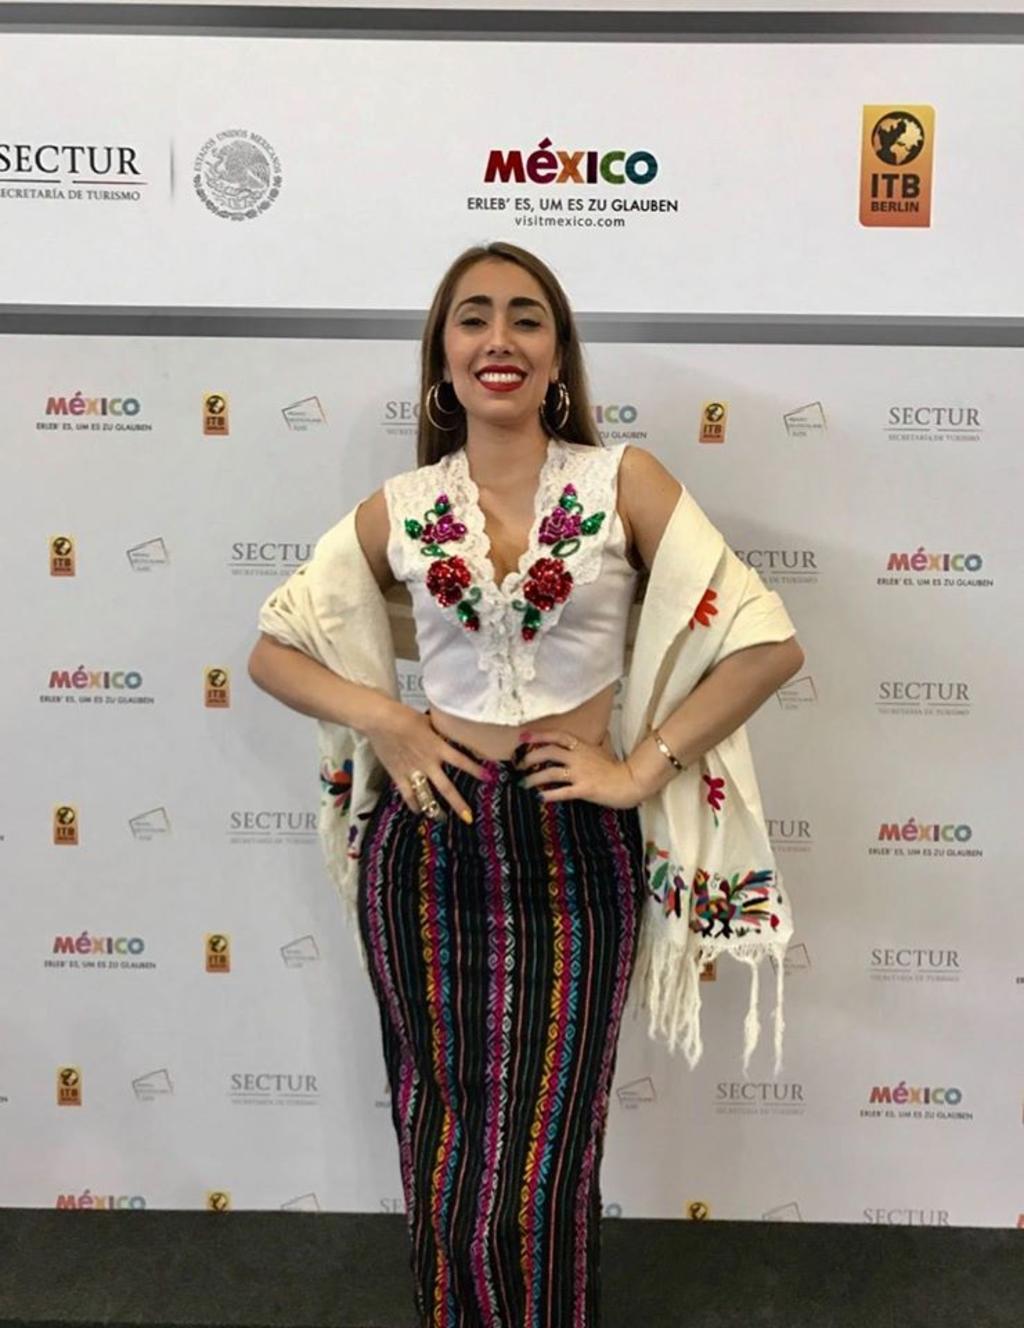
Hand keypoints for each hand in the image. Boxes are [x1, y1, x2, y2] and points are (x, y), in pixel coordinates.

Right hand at [364, 704, 488, 821]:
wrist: (380, 720)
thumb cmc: (405, 716)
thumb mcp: (429, 722)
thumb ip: (441, 732)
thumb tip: (453, 732)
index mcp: (438, 747)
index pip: (462, 761)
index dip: (476, 770)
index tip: (489, 779)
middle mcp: (428, 762)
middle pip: (446, 788)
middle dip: (458, 804)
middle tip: (468, 817)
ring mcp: (413, 771)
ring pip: (427, 796)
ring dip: (435, 809)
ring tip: (442, 818)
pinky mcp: (398, 775)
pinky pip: (408, 795)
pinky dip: (414, 804)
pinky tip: (418, 811)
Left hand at [515, 727, 644, 809]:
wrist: (631, 781)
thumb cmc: (616, 768)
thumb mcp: (602, 751)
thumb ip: (590, 746)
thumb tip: (587, 739)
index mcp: (582, 746)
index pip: (557, 736)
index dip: (539, 736)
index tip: (523, 737)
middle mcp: (578, 757)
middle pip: (548, 752)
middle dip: (530, 757)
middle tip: (519, 765)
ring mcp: (581, 773)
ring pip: (550, 772)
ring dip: (534, 778)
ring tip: (524, 783)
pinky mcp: (584, 789)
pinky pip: (562, 792)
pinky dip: (548, 794)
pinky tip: (539, 797)